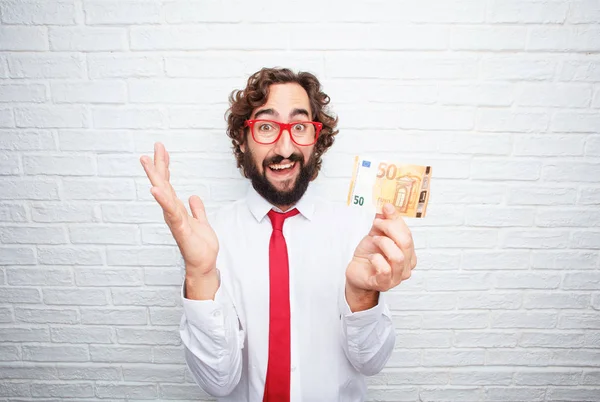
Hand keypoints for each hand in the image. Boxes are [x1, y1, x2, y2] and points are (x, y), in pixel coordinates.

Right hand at [140, 142, 218, 277]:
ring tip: (147, 161)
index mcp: (176, 209)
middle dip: (157, 166)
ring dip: (155, 177)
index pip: (168, 184)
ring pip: (163, 194)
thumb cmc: (200, 246)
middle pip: (163, 185)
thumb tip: (193, 197)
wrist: (203, 264)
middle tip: (153, 148)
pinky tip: (155, 190)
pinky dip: (163, 200)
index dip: (164, 167)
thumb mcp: (201, 222)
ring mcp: (174, 219)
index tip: (160, 150)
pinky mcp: (180, 228)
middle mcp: (172, 212)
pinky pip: (171, 212)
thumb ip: (196, 210)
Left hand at [346, 203, 416, 293]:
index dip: (395, 220)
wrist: (357, 272)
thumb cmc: (369, 255)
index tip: (384, 209)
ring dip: (383, 244)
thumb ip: (385, 221)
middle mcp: (406, 266)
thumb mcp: (377, 234)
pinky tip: (370, 257)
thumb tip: (388, 206)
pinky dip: (375, 259)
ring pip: (398, 256)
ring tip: (373, 241)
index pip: (408, 234)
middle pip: (405, 243)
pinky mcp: (384, 284)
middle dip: (389, 229)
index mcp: (408, 253)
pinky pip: (385, 270)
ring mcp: (396, 277)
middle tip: (377, 224)